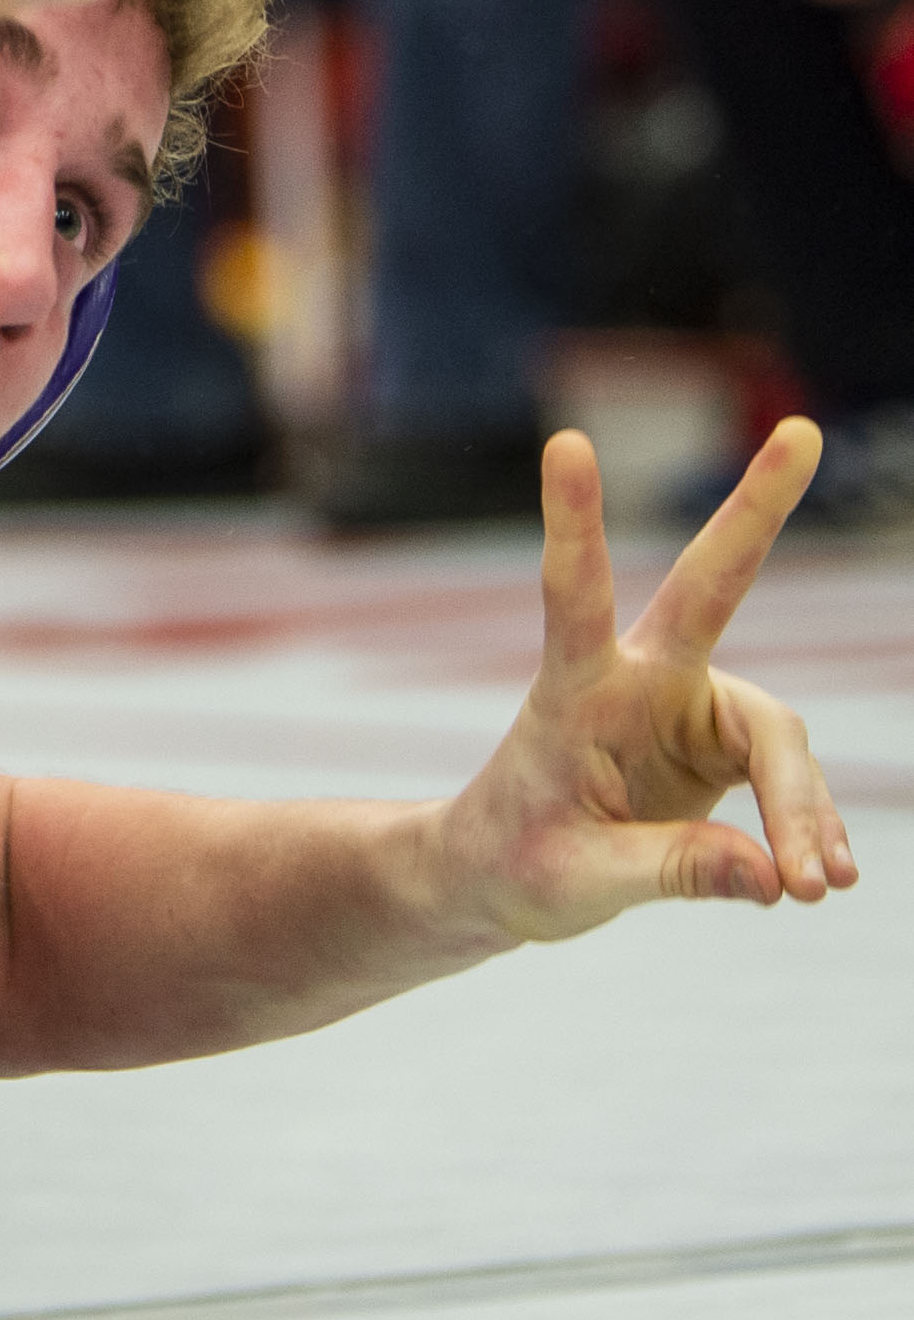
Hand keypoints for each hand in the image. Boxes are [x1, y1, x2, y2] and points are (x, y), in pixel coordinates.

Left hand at [437, 423, 857, 947]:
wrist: (501, 878)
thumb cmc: (517, 866)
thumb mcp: (576, 883)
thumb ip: (673, 870)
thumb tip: (778, 876)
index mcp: (575, 690)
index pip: (573, 592)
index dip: (574, 521)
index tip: (567, 442)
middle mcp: (641, 679)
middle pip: (712, 585)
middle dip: (758, 508)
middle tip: (804, 431)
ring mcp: (688, 706)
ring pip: (778, 739)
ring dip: (803, 812)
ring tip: (817, 888)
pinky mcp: (720, 744)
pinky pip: (785, 781)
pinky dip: (805, 830)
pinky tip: (816, 879)